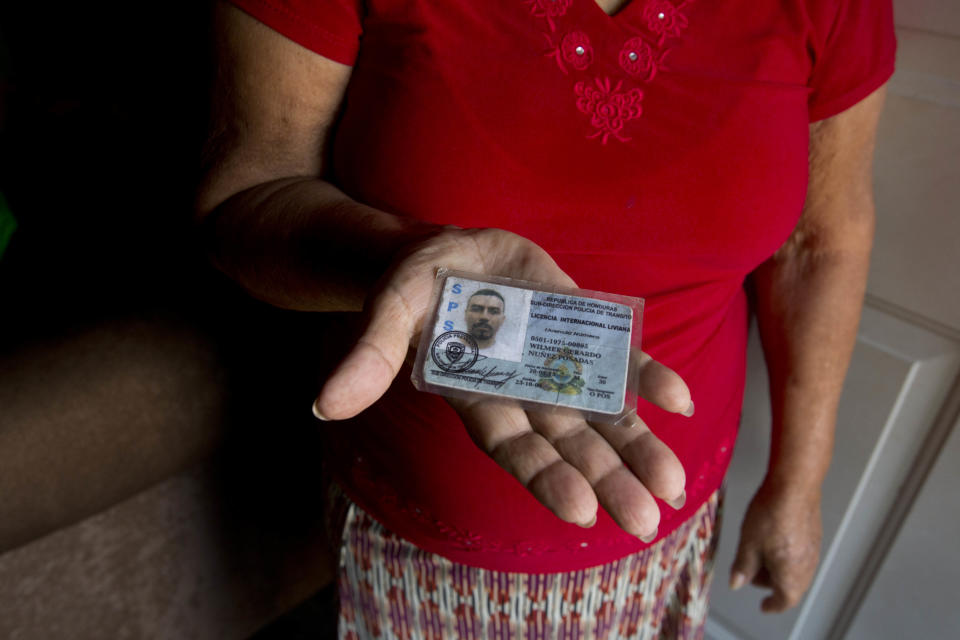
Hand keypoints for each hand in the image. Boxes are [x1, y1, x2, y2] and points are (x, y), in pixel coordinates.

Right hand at [312, 226, 692, 536]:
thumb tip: (324, 402)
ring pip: (603, 413)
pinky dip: (647, 379)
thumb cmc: (413, 286)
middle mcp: (524, 390)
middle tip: (645, 521)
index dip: (544, 476)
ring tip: (674, 486)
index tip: (581, 512)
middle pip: (569, 443)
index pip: (513, 446)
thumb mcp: (388, 308)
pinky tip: (680, 402)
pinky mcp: (581, 329)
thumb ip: (370, 354)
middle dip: (607, 479)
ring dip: (639, 447)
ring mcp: (557, 362)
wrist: (451, 252)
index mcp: (477, 395)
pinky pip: (619, 358)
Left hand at [730, 481, 822, 611]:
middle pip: (791, 586)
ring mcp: (814, 550)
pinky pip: (801, 556)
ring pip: (797, 571)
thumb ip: (743, 566)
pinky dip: (787, 557)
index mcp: (791, 574)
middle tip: (753, 574)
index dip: (773, 605)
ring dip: (779, 570)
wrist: (795, 485)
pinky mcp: (815, 535)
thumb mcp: (749, 543)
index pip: (784, 600)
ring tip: (760, 554)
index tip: (765, 606)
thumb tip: (736, 584)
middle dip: (771, 584)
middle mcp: (807, 566)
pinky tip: (774, 540)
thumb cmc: (771, 514)